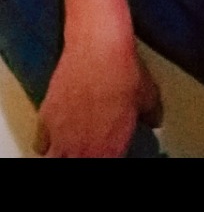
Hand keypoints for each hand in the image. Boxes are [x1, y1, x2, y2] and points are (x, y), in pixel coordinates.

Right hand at [34, 44, 163, 158]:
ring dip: (65, 155)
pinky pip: (41, 145)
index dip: (112, 157)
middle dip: (87, 157)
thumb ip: (150, 115)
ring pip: (56, 159)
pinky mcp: (46, 119)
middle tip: (93, 149)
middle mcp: (83, 148)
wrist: (98, 47)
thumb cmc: (122, 71)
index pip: (107, 164)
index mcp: (111, 149)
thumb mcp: (148, 96)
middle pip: (78, 163)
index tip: (114, 152)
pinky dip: (47, 144)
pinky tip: (56, 137)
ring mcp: (61, 135)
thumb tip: (154, 117)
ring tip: (74, 149)